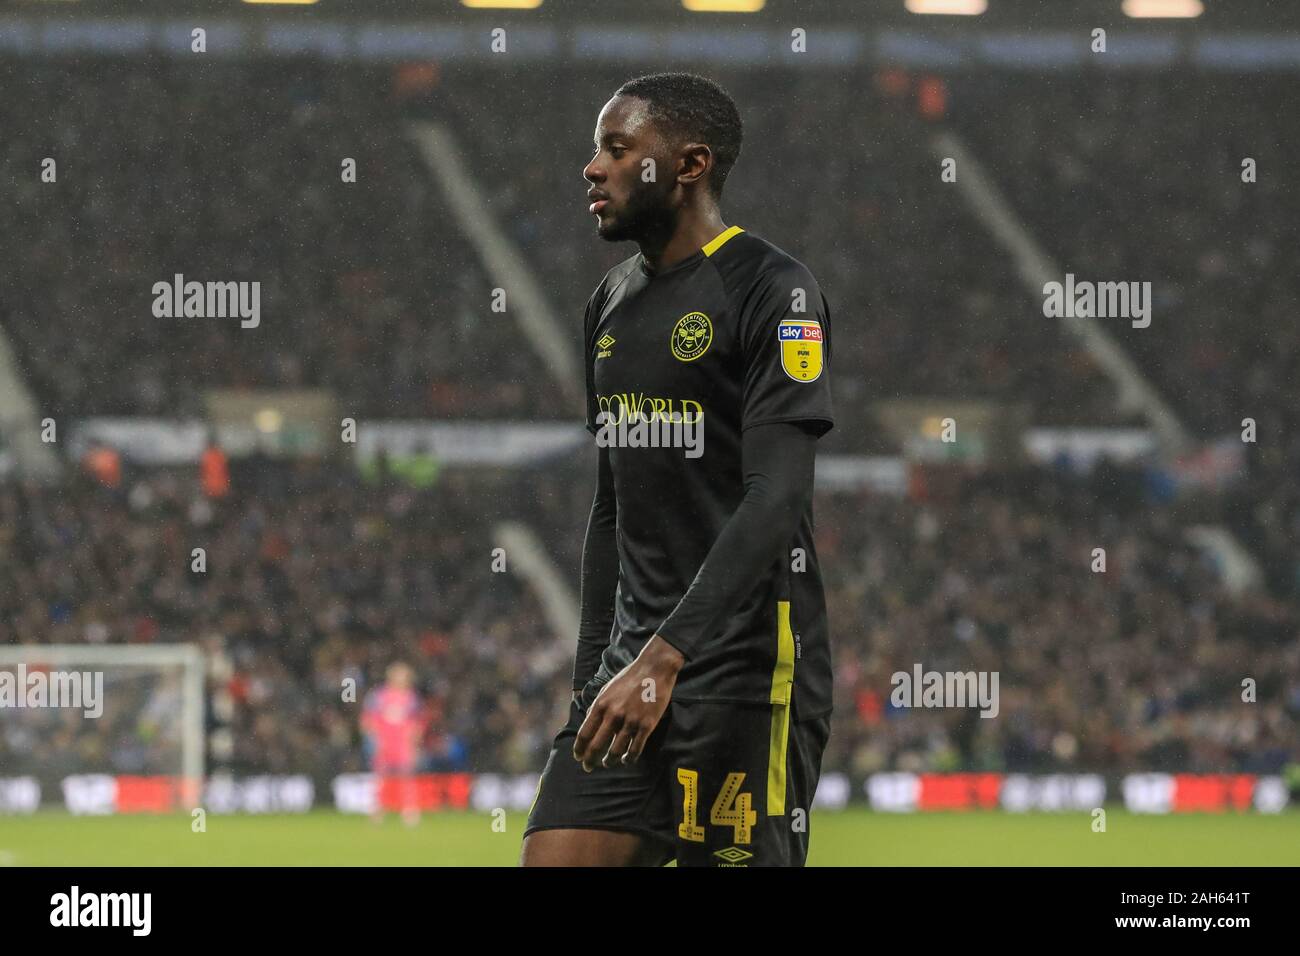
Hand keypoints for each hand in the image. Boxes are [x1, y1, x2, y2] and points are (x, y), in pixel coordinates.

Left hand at [572, 636, 684, 771]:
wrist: (654, 669)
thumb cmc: (629, 678)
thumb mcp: (607, 689)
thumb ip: (597, 707)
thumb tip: (588, 723)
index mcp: (601, 705)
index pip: (584, 734)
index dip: (579, 749)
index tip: (578, 757)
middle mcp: (613, 715)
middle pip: (596, 746)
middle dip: (590, 760)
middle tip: (588, 767)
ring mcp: (630, 722)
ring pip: (615, 752)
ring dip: (609, 761)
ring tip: (608, 763)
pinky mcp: (646, 726)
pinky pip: (635, 750)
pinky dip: (628, 759)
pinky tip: (625, 760)